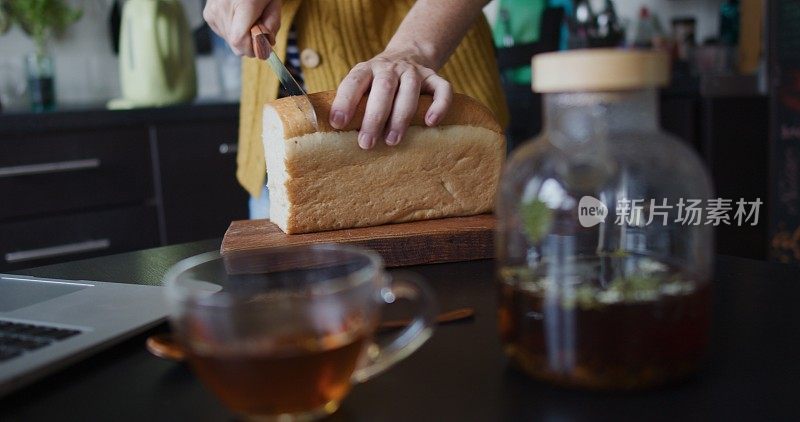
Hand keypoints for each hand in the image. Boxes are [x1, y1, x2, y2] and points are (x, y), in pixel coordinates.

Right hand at [203, 0, 280, 56]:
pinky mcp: (208, 15)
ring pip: (229, 41)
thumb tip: (266, 45)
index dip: (251, 48)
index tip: (262, 46)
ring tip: (246, 19)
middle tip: (257, 28)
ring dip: (241, 36)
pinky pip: (223, 33)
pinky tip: (237, 17)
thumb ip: (272, 25)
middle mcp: (224, 8)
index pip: (239, 40)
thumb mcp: (273, 4)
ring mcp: (213, 12)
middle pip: (235, 44)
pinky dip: (233, 30)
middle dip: (250, 43)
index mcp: (243, 4)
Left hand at [330, 49, 452, 149]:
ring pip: (410, 89)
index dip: (345, 101)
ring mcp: (414, 71)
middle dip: (374, 117)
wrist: (408, 54)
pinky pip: (442, 89)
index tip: (338, 123)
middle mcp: (390, 67)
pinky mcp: (434, 77)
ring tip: (392, 141)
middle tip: (366, 143)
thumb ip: (355, 104)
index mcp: (367, 69)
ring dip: (401, 116)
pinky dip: (439, 105)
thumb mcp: (363, 86)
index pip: (354, 82)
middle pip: (383, 88)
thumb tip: (336, 138)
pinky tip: (431, 122)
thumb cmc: (378, 83)